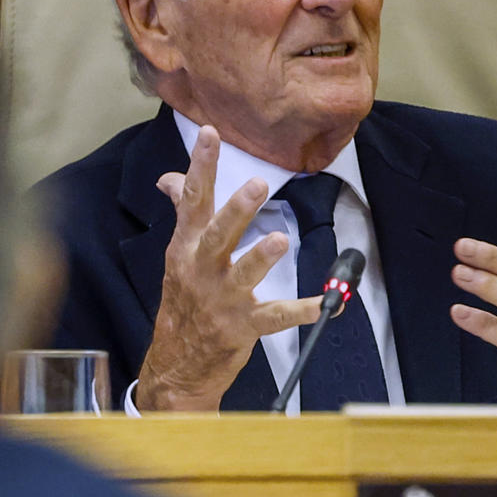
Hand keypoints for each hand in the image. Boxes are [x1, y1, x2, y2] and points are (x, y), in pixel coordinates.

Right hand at [138, 125, 320, 410]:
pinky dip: (301, 311)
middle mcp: (200, 270)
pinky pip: (275, 317)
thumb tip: (169, 179)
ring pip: (243, 274)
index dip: (202, 166)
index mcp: (186, 248)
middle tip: (258, 183)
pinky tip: (327, 304)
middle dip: (237, 209)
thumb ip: (183, 214)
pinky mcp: (242, 327)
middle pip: (218, 234)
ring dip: (261, 257)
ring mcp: (221, 300)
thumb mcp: (179, 256)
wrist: (177, 364)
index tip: (210, 132)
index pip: (194, 200)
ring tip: (280, 239)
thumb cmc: (183, 303)